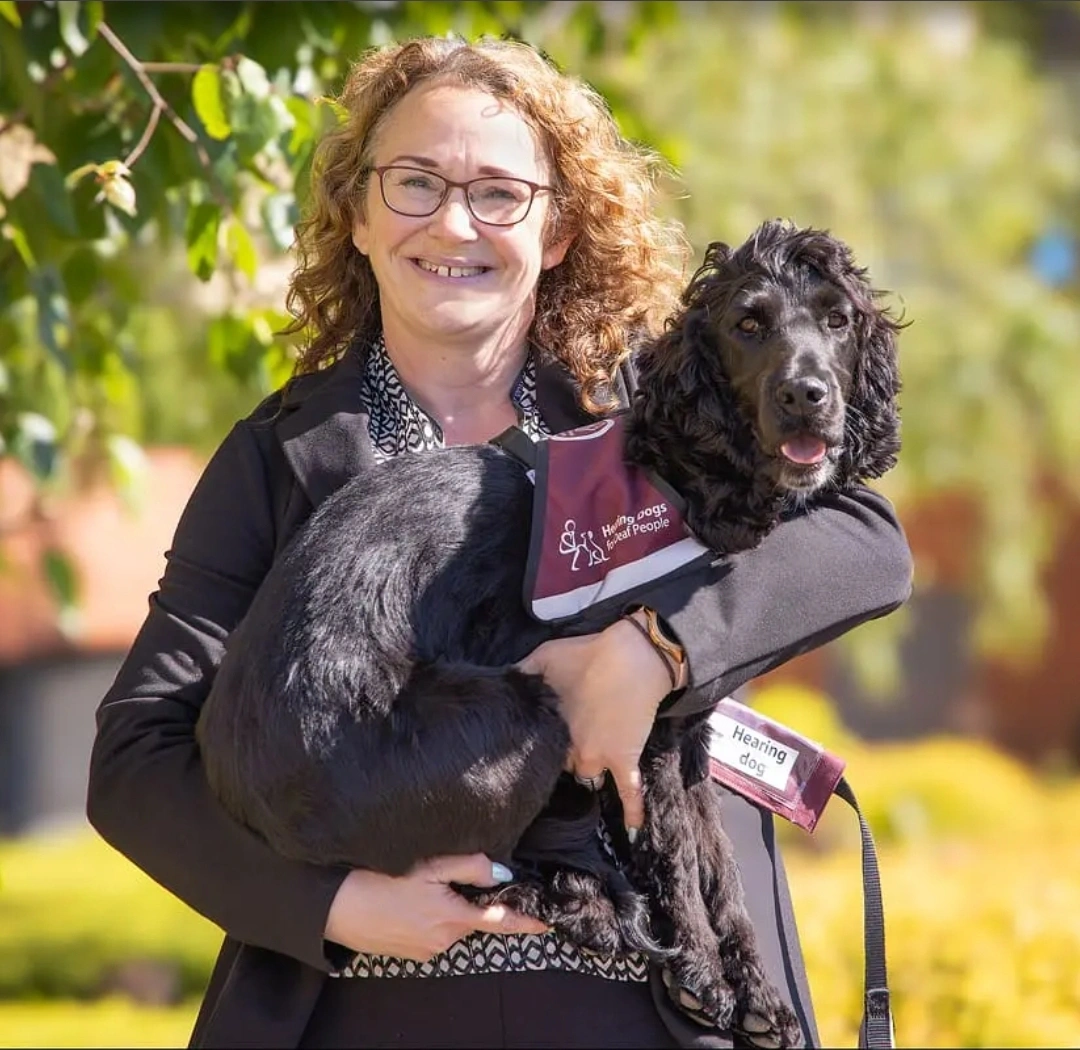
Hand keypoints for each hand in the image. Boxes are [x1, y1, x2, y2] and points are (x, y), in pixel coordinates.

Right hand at [324, 854, 549, 962]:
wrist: (337, 908)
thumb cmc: (381, 880)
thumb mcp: (429, 865)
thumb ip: (469, 867)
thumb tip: (502, 874)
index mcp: (453, 918)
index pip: (500, 921)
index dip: (525, 922)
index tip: (546, 924)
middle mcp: (444, 941)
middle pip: (474, 919)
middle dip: (472, 900)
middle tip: (449, 876)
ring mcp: (427, 950)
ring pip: (453, 924)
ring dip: (450, 907)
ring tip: (422, 885)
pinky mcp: (411, 953)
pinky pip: (434, 933)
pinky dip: (433, 917)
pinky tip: (411, 901)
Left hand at [517, 615, 673, 835]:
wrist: (632, 655)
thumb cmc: (586, 654)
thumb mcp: (542, 657)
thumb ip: (521, 674)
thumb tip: (501, 683)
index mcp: (547, 726)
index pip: (534, 748)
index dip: (534, 744)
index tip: (533, 743)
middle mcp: (568, 749)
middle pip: (557, 765)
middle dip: (557, 758)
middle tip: (561, 746)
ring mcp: (598, 756)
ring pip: (585, 777)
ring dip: (584, 772)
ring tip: (586, 766)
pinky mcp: (625, 758)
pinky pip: (630, 791)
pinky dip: (633, 811)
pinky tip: (632, 830)